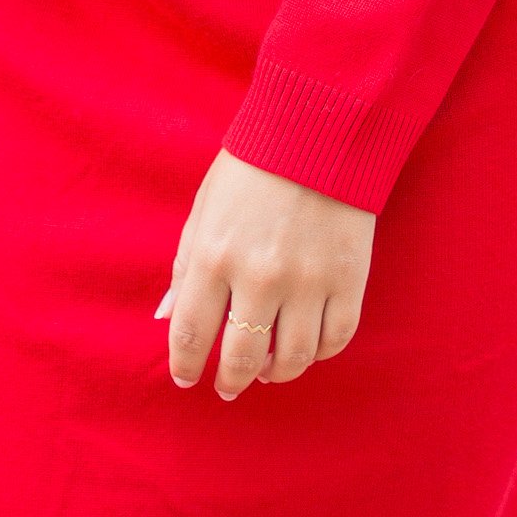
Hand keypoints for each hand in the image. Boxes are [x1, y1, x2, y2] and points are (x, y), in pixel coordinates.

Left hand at [163, 149, 374, 400]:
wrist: (322, 129)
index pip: (191, 334)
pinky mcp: (349, 277)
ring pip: (292, 358)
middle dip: (230, 381)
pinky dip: (319, 353)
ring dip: (275, 373)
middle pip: (241, 356)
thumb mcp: (205, 207)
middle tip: (228, 387)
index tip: (186, 378)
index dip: (185, 366)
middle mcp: (259, 275)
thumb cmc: (254, 166)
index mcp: (214, 255)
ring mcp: (308, 280)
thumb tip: (168, 319)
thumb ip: (185, 266)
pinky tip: (306, 348)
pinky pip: (335, 338)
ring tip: (267, 370)